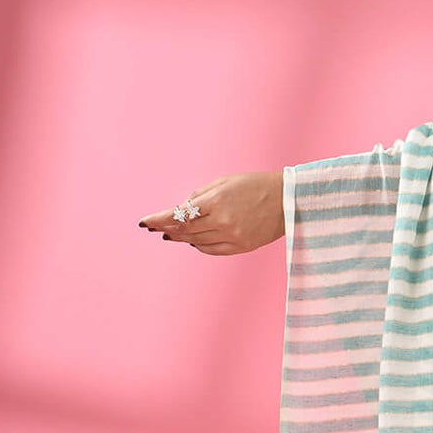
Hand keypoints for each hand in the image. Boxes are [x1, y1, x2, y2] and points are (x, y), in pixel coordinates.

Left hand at [138, 171, 284, 254]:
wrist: (288, 200)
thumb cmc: (254, 185)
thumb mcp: (223, 182)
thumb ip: (200, 196)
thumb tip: (181, 210)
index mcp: (216, 201)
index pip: (178, 214)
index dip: (159, 219)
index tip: (145, 223)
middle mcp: (223, 221)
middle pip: (184, 230)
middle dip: (167, 228)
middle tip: (155, 228)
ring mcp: (233, 236)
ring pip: (196, 241)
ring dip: (181, 237)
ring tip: (172, 233)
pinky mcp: (241, 246)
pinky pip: (212, 249)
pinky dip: (199, 245)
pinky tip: (193, 240)